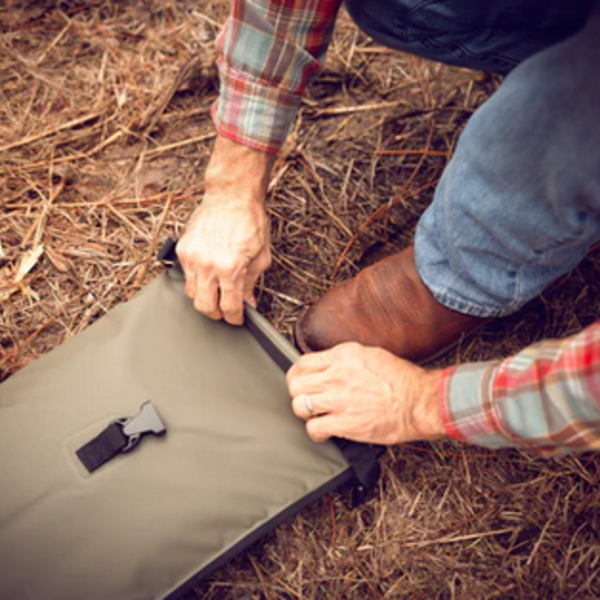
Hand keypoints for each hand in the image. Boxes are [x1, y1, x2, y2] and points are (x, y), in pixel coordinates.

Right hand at [177, 136, 274, 324]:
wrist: (232, 195)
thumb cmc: (250, 220)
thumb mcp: (261, 256)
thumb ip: (251, 283)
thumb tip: (248, 302)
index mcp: (230, 267)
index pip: (229, 306)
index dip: (235, 318)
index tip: (237, 319)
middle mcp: (207, 264)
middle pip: (204, 306)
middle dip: (216, 313)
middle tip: (225, 311)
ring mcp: (191, 256)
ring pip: (191, 293)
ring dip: (204, 297)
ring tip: (216, 293)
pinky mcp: (182, 248)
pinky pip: (185, 275)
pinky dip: (196, 280)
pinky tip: (207, 276)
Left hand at [287, 342, 444, 444]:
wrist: (419, 401)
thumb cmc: (402, 380)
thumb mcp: (370, 355)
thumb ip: (345, 360)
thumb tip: (329, 367)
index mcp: (343, 356)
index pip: (303, 363)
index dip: (296, 374)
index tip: (298, 381)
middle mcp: (337, 375)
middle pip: (296, 385)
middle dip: (298, 393)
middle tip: (305, 400)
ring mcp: (338, 400)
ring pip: (299, 406)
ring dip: (305, 412)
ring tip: (315, 415)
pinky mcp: (344, 423)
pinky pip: (314, 428)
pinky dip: (315, 432)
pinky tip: (323, 432)